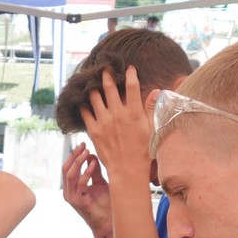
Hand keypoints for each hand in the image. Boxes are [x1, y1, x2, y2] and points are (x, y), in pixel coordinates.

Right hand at [62, 142, 111, 234]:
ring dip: (78, 161)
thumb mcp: (100, 183)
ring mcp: (72, 198)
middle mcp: (68, 192)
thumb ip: (94, 170)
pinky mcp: (78, 202)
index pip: (67, 168)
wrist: (109, 221)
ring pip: (70, 175)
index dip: (73, 155)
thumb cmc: (106, 204)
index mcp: (71, 188)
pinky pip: (80, 183)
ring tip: (87, 151)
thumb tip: (91, 155)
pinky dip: (86, 172)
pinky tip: (93, 164)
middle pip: (66, 169)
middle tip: (83, 145)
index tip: (83, 144)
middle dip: (74, 155)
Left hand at [79, 66, 153, 184]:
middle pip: (109, 87)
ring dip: (92, 87)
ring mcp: (104, 122)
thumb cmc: (142, 150)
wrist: (126, 169)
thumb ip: (150, 108)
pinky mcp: (93, 130)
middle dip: (106, 75)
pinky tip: (81, 99)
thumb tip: (155, 91)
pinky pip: (85, 112)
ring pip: (94, 97)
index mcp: (134, 112)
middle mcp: (118, 114)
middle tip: (104, 68)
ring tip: (91, 81)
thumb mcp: (151, 128)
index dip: (130, 74)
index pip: (132, 86)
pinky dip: (83, 104)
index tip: (129, 68)